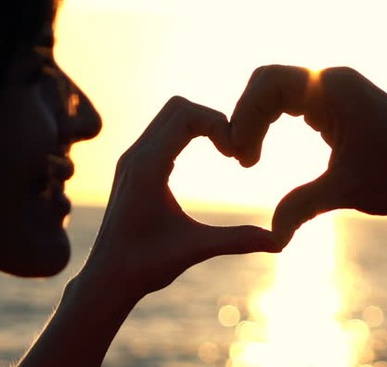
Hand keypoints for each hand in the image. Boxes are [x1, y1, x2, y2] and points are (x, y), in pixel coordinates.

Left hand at [80, 96, 278, 304]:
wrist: (105, 280)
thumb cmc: (144, 266)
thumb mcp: (196, 249)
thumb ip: (238, 240)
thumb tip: (281, 242)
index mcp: (147, 167)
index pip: (186, 115)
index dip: (219, 123)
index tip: (237, 154)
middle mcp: (136, 155)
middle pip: (178, 106)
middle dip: (212, 119)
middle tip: (234, 149)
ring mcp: (132, 159)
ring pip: (169, 116)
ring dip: (201, 125)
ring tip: (226, 152)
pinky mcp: (133, 167)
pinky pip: (163, 132)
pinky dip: (188, 134)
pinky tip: (206, 159)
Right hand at [230, 65, 386, 246]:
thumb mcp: (346, 191)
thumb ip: (303, 206)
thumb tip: (273, 237)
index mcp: (334, 87)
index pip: (267, 83)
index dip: (244, 115)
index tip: (241, 157)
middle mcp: (333, 81)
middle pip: (267, 83)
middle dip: (246, 117)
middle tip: (241, 159)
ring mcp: (335, 91)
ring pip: (277, 94)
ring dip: (257, 121)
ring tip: (249, 160)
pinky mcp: (337, 107)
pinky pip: (291, 104)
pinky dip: (271, 124)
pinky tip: (263, 152)